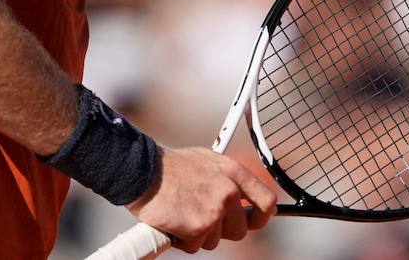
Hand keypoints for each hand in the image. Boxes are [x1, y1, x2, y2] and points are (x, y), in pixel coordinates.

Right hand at [127, 147, 275, 252]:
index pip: (266, 201)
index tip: (254, 220)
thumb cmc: (170, 166)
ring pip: (215, 240)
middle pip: (240, 230)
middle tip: (201, 218)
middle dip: (221, 230)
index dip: (261, 216)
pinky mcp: (199, 228)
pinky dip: (183, 240)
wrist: (142, 170)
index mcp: (233, 172)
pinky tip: (173, 221)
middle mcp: (228, 192)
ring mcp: (214, 211)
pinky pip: (195, 247)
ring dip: (198, 233)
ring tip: (182, 212)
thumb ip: (226, 179)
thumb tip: (240, 197)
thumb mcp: (206, 161)